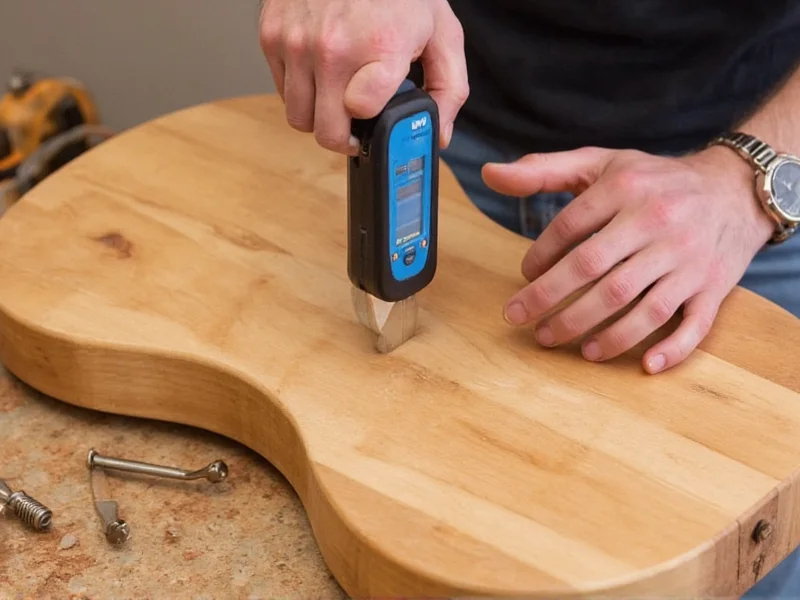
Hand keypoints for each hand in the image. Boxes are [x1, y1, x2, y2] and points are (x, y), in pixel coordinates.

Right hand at [258, 0, 468, 154]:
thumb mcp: (440, 32)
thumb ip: (448, 88)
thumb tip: (438, 133)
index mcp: (379, 48)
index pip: (362, 114)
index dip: (371, 122)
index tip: (377, 114)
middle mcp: (332, 49)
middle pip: (325, 132)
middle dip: (344, 136)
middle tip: (356, 122)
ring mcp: (297, 43)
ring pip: (298, 118)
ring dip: (318, 116)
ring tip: (338, 96)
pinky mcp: (272, 36)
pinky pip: (282, 90)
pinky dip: (301, 89)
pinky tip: (321, 70)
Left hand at [482, 145, 775, 373]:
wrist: (735, 189)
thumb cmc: (654, 181)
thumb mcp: (602, 164)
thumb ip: (544, 170)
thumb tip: (489, 174)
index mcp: (626, 189)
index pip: (571, 228)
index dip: (540, 256)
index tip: (524, 276)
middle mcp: (658, 223)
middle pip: (596, 270)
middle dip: (551, 300)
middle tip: (520, 319)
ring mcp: (688, 259)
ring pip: (640, 305)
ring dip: (601, 332)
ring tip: (567, 345)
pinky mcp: (713, 287)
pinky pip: (695, 323)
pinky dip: (673, 348)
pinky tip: (644, 365)